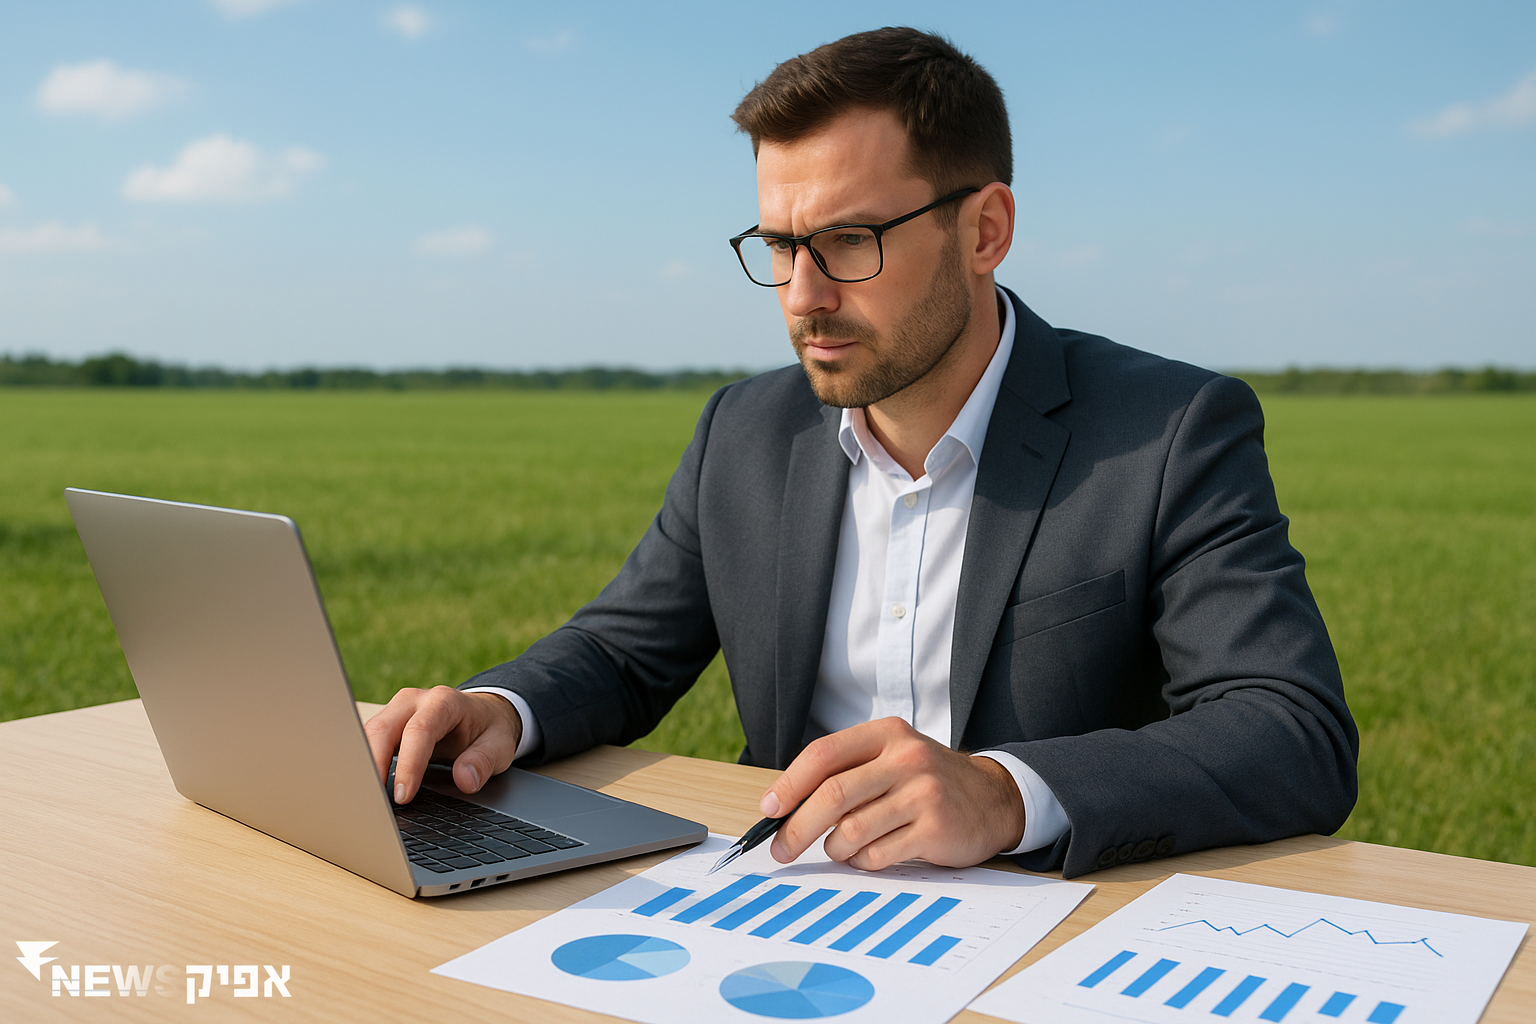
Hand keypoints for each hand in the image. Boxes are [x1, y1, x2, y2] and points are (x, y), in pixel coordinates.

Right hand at [363, 686, 522, 803]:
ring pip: (368, 735)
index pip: (419, 730)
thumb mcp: (499, 745)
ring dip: (364, 767)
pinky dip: (364, 765)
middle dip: (374, 765)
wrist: (484, 714)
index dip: (409, 764)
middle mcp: (414, 701)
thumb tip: (464, 780)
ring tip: (365, 800)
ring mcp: (397, 711)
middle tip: (373, 802)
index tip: (403, 796)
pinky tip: (365, 789)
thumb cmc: (489, 730)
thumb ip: (483, 761)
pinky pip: (368, 742)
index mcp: (444, 701)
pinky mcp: (388, 725)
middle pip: (383, 729)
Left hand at [760, 717, 1024, 870]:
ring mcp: (923, 793)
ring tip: (843, 848)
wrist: (993, 799)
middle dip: (797, 827)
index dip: (790, 784)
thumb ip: (846, 773)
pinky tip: (872, 855)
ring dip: (836, 849)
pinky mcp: (936, 828)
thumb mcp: (891, 759)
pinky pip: (878, 854)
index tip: (769, 809)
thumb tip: (784, 806)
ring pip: (852, 829)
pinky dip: (864, 862)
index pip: (824, 754)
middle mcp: (905, 758)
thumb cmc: (927, 781)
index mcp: (886, 734)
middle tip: (781, 849)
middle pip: (833, 794)